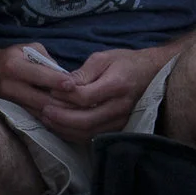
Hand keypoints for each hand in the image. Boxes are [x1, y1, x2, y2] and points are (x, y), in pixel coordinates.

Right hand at [0, 41, 70, 118]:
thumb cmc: (12, 57)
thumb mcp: (28, 49)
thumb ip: (46, 61)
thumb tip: (64, 76)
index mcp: (13, 66)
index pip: (39, 75)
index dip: (57, 81)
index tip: (74, 85)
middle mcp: (9, 86)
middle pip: (41, 99)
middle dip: (63, 102)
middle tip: (82, 103)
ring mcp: (8, 103)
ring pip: (38, 112)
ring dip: (59, 114)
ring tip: (77, 112)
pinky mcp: (11, 113)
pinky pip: (34, 118)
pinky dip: (50, 119)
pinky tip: (65, 118)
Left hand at [38, 46, 168, 139]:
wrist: (151, 73)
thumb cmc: (125, 63)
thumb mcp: (104, 58)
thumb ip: (82, 73)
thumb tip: (61, 85)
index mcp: (117, 85)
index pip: (86, 97)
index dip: (65, 95)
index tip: (51, 90)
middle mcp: (120, 107)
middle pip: (85, 120)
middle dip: (61, 118)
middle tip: (44, 110)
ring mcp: (120, 121)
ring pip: (88, 133)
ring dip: (64, 129)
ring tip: (47, 119)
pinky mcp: (118, 129)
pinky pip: (92, 137)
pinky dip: (73, 134)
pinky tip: (60, 126)